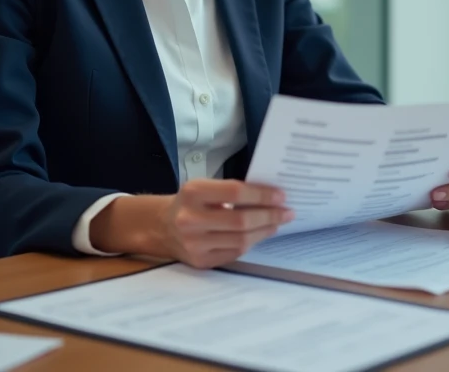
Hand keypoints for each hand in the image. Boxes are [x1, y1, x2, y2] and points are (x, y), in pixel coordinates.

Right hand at [158, 179, 293, 268]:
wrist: (161, 227)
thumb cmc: (190, 203)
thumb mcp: (204, 187)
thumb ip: (232, 190)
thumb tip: (271, 198)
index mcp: (193, 193)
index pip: (236, 192)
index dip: (262, 195)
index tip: (281, 196)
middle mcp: (191, 219)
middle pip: (241, 220)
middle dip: (270, 216)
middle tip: (287, 212)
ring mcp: (194, 244)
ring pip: (241, 240)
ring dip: (264, 231)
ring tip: (277, 223)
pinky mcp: (200, 261)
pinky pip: (235, 253)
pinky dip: (251, 243)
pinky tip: (260, 234)